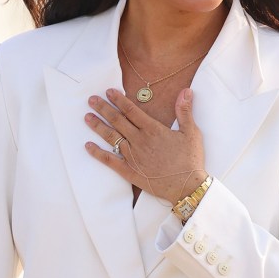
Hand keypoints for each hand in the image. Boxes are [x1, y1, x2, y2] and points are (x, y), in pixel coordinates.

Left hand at [85, 87, 205, 204]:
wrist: (186, 186)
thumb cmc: (190, 160)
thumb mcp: (191, 132)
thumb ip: (185, 111)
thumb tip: (186, 91)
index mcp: (153, 130)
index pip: (132, 110)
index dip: (119, 100)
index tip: (108, 91)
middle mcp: (139, 140)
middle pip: (117, 121)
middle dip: (103, 108)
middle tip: (91, 100)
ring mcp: (132, 156)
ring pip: (111, 137)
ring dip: (98, 126)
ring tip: (87, 117)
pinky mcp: (129, 171)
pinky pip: (109, 160)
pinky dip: (97, 152)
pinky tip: (88, 145)